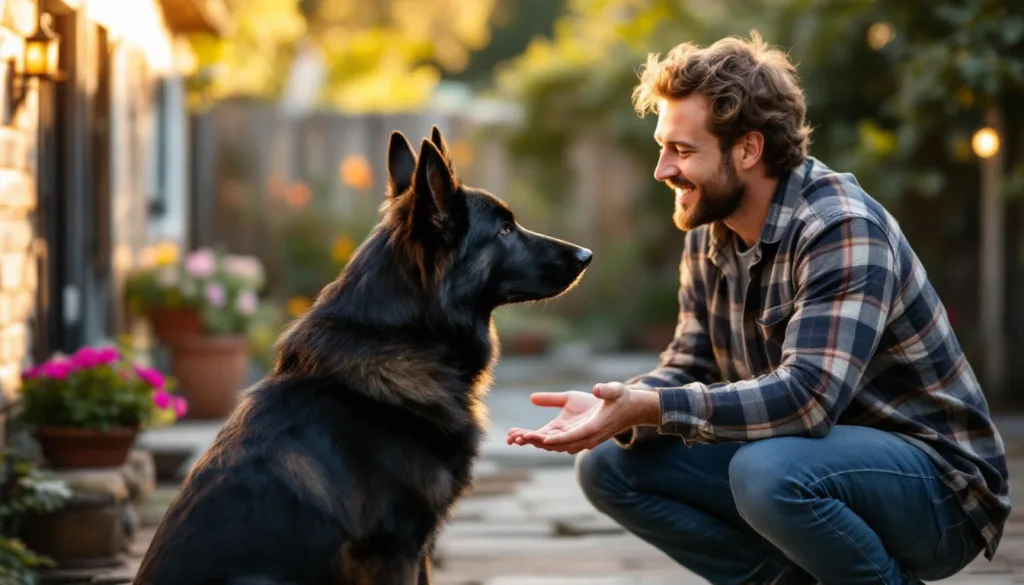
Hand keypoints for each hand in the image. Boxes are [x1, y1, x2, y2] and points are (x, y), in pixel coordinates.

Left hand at [507, 383, 660, 453]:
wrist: (627, 410)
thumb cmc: (619, 398)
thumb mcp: (613, 390)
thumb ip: (605, 389)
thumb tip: (597, 389)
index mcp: (595, 427)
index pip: (575, 436)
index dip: (559, 438)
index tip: (543, 438)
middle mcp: (585, 438)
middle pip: (558, 443)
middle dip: (537, 441)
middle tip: (516, 437)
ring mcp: (579, 439)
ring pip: (553, 445)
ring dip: (534, 441)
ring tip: (513, 437)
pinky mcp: (574, 437)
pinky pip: (553, 441)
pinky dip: (538, 439)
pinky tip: (522, 435)